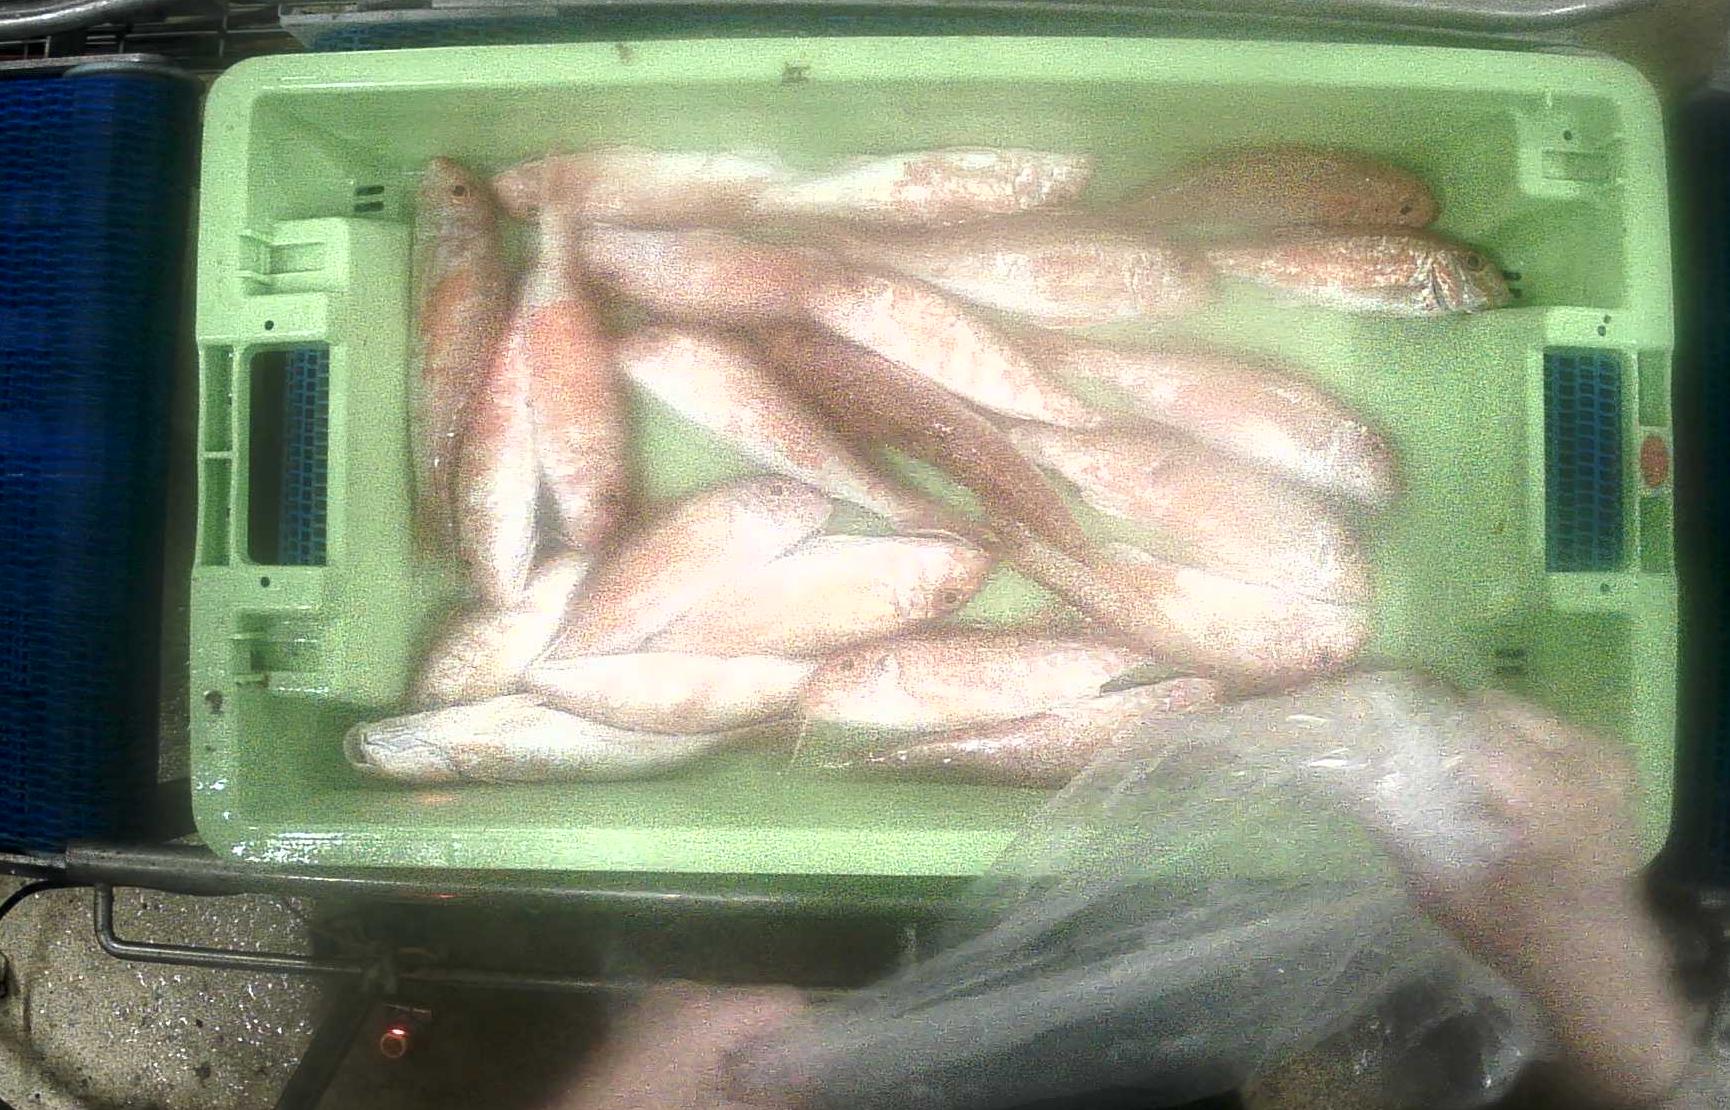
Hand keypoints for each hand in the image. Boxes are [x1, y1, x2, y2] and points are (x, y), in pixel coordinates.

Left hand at [548, 982, 805, 1109]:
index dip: (803, 1040)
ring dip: (732, 1054)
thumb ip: (781, 1097)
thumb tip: (808, 1084)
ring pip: (721, 1019)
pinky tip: (692, 1087)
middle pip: (752, 1009)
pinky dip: (702, 1053)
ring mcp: (655, 1003)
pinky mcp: (635, 1023)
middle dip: (764, 1051)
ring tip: (723, 1092)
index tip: (801, 1076)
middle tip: (758, 1091)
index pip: (787, 1003)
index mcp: (712, 1005)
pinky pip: (690, 1027)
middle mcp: (685, 990)